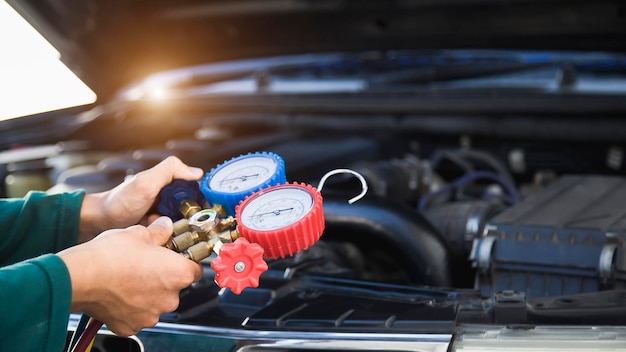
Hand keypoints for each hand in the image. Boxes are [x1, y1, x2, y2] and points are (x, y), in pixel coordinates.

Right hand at [58, 216, 202, 335]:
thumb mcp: (140, 233)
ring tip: (128, 278)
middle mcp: (169, 298)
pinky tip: (119, 293)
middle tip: (146, 265)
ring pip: (156, 302)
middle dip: (163, 277)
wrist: (79, 277)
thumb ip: (160, 231)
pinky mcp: (131, 326)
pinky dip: (130, 306)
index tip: (175, 256)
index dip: (185, 261)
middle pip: (175, 287)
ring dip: (147, 293)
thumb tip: (165, 226)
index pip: (195, 269)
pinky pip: (137, 315)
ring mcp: (150, 315)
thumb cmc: (110, 255)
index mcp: (178, 274)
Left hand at [79, 156, 203, 242]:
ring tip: (176, 231)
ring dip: (184, 229)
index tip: (210, 210)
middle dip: (195, 218)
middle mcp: (171, 197)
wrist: (100, 222)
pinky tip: (166, 237)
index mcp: (171, 182)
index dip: (206, 199)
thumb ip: (170, 170)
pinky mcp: (160, 228)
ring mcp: (166, 214)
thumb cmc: (121, 201)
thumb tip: (198, 172)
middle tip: (192, 226)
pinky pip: (175, 234)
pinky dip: (173, 236)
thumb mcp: (147, 182)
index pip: (198, 189)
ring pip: (187, 223)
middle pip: (196, 208)